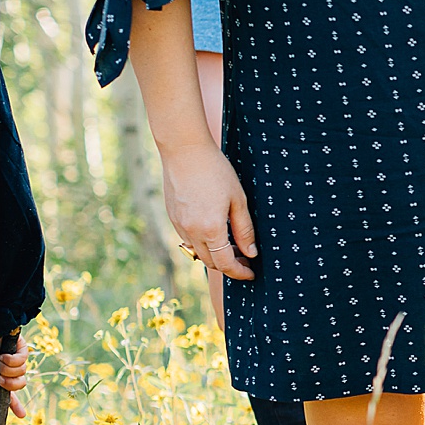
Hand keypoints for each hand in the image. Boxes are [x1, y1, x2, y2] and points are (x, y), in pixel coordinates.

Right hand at [1, 335, 29, 418]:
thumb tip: (9, 402)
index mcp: (0, 378)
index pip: (8, 394)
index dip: (16, 406)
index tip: (21, 415)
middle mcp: (8, 370)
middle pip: (20, 384)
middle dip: (9, 383)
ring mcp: (15, 358)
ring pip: (22, 372)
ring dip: (7, 369)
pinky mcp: (21, 347)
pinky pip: (23, 359)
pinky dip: (12, 360)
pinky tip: (3, 357)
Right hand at [158, 141, 257, 279]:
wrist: (184, 151)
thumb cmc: (216, 172)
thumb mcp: (238, 200)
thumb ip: (244, 230)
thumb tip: (251, 253)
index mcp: (210, 229)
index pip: (225, 263)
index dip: (240, 272)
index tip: (251, 273)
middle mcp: (191, 231)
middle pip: (211, 262)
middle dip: (229, 266)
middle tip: (246, 260)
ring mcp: (178, 225)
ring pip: (197, 252)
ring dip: (215, 255)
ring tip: (234, 247)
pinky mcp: (172, 217)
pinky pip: (188, 239)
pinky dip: (203, 243)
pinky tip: (216, 233)